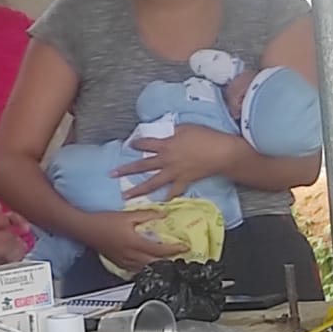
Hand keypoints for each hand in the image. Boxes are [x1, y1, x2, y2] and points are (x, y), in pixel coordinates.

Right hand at [80, 209, 185, 273]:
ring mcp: (124, 262)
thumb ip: (147, 215)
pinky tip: (149, 264)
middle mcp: (131, 256)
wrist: (85, 229)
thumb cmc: (104, 221)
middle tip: (180, 256)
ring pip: (146, 268)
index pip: (159, 250)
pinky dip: (146, 267)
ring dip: (159, 265)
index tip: (185, 247)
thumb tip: (164, 214)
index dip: (174, 249)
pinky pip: (136, 270)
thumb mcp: (127, 215)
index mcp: (135, 243)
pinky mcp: (119, 263)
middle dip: (170, 261)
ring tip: (169, 261)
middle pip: (155, 263)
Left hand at [113, 126, 240, 200]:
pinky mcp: (184, 181)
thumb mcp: (185, 127)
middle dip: (126, 169)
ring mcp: (174, 173)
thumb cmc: (205, 136)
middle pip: (142, 165)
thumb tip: (164, 132)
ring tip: (125, 195)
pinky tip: (160, 204)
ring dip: (138, 189)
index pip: (145, 143)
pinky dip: (167, 197)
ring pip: (152, 183)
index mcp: (166, 144)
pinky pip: (173, 192)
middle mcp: (166, 160)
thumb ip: (172, 131)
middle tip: (112, 174)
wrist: (221, 152)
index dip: (136, 143)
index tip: (129, 145)